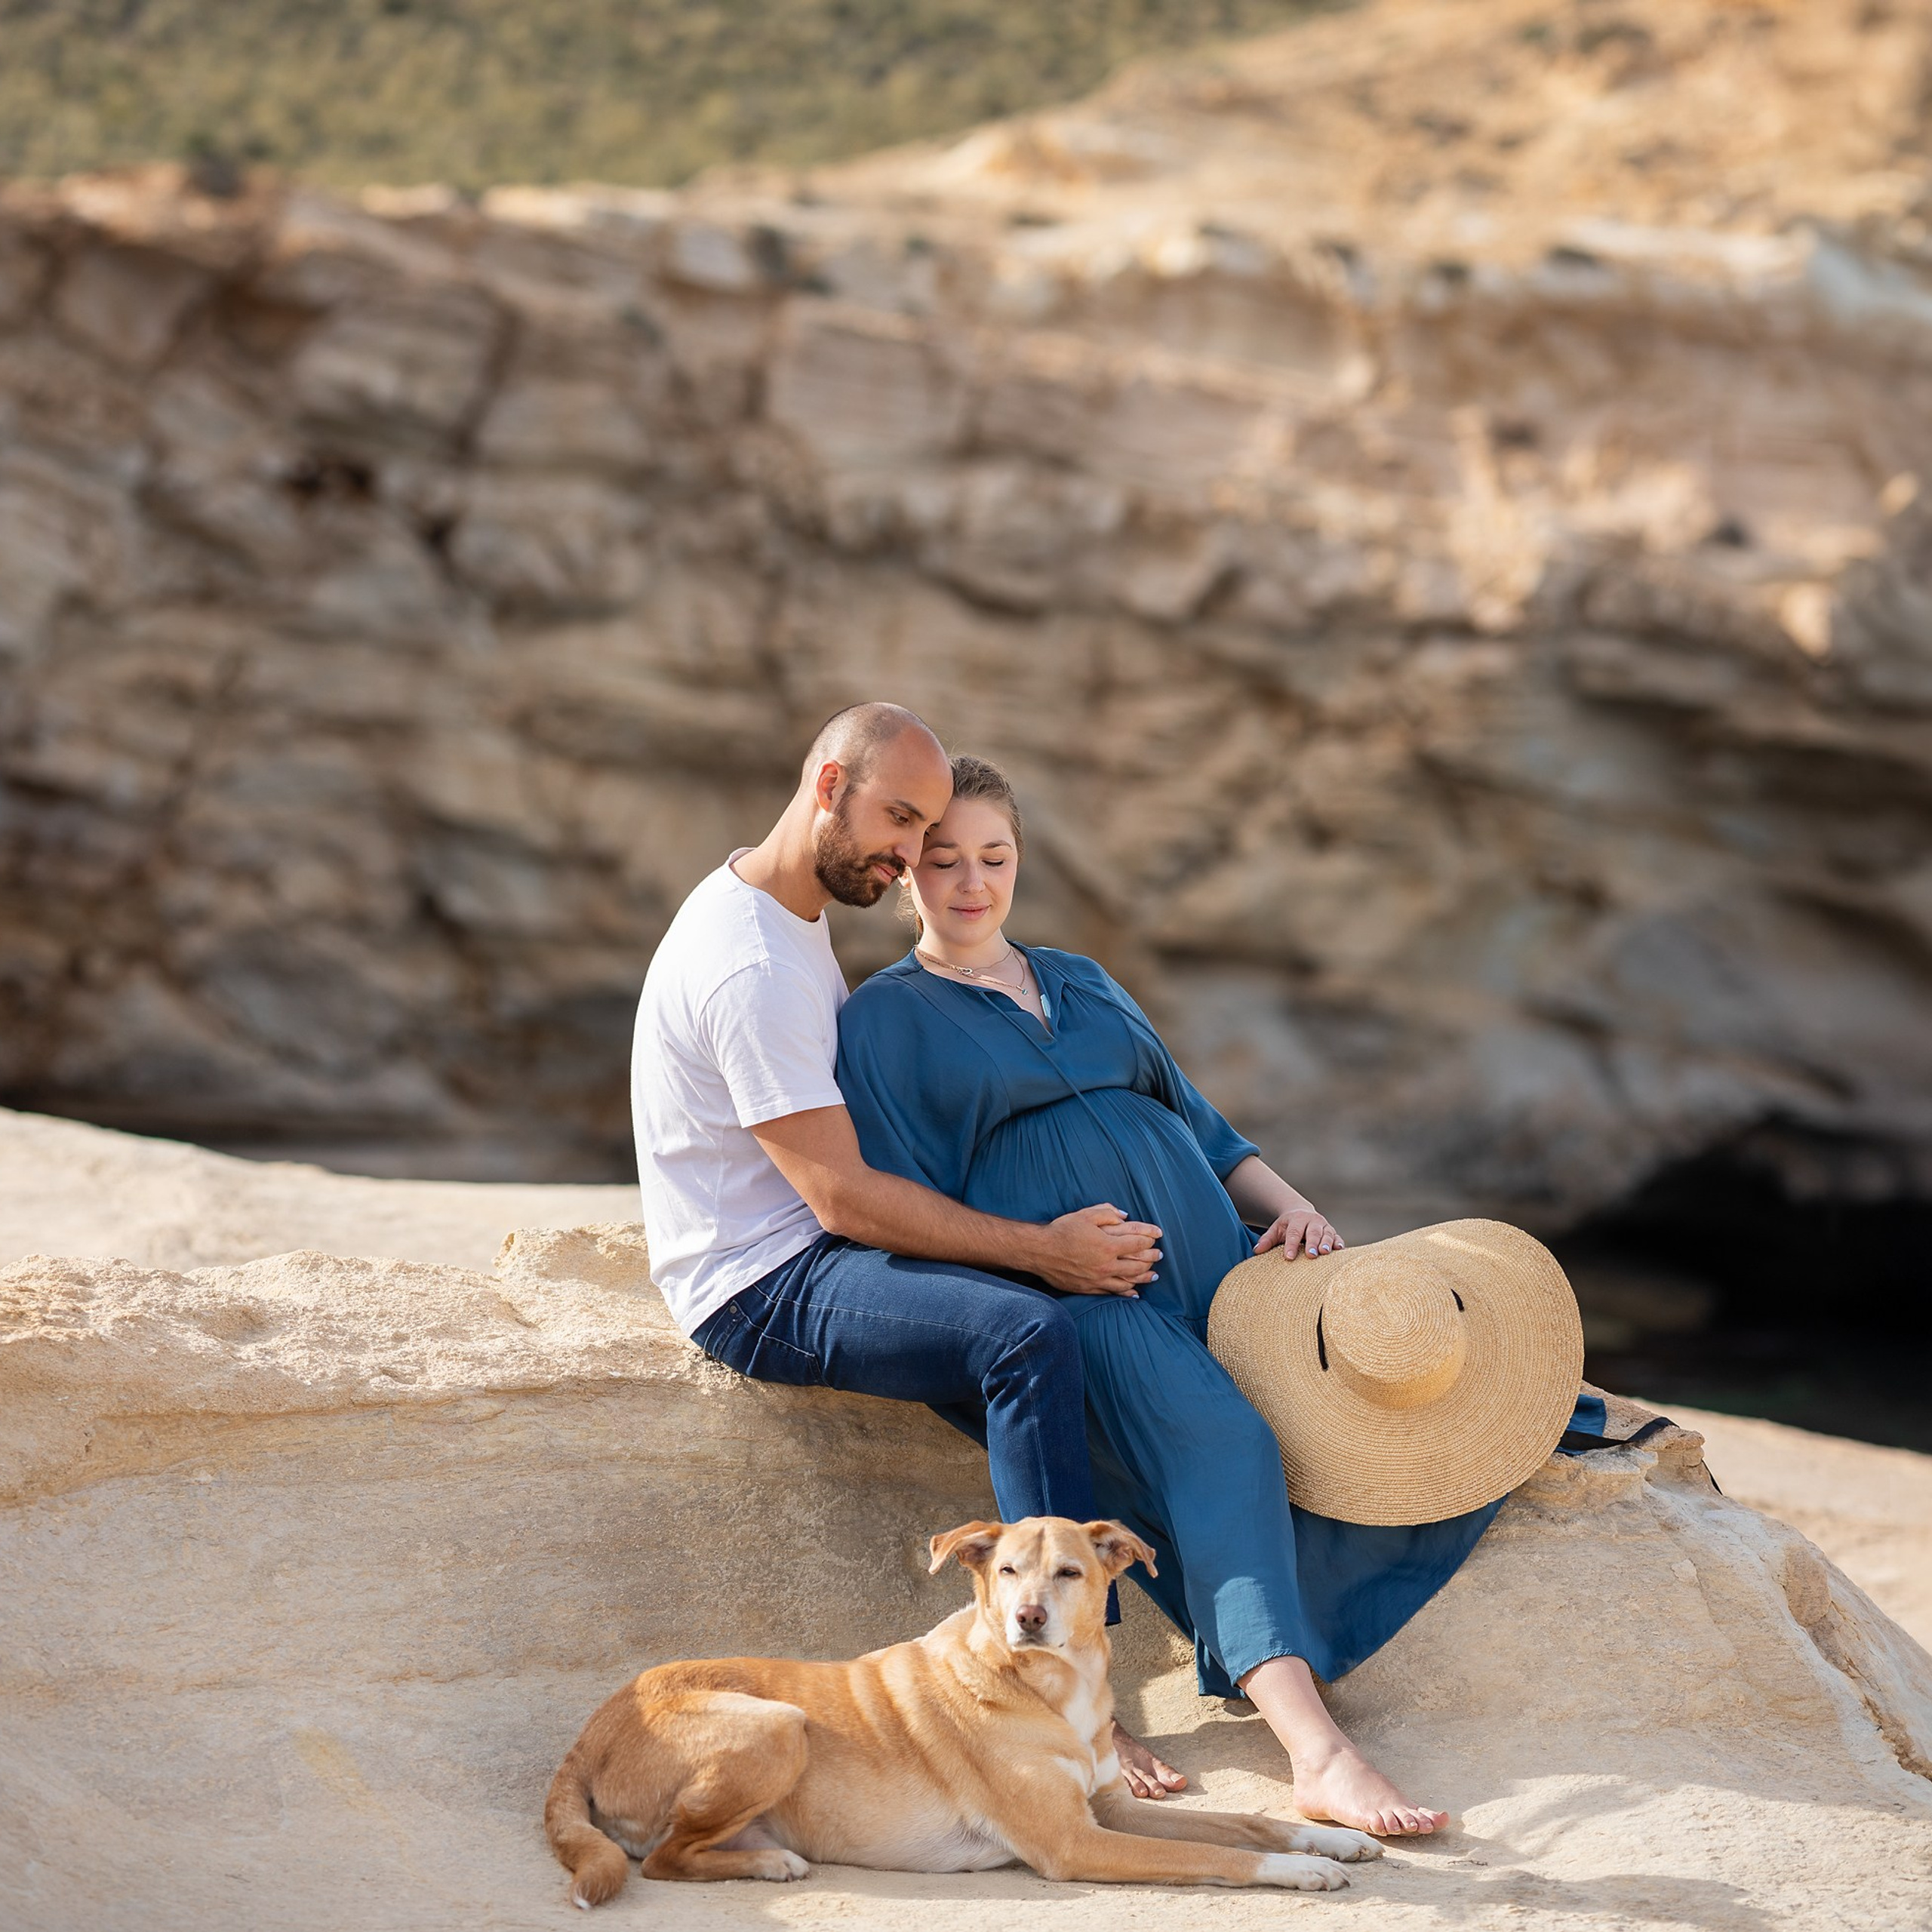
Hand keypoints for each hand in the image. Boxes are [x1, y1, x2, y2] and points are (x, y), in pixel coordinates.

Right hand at [1038, 1204, 1162, 1295]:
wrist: (1040, 1251)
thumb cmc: (1062, 1231)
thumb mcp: (1085, 1215)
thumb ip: (1107, 1212)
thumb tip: (1125, 1216)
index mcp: (1107, 1246)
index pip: (1137, 1243)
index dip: (1151, 1238)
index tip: (1158, 1235)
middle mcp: (1106, 1265)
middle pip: (1137, 1265)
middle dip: (1152, 1259)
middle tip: (1159, 1255)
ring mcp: (1098, 1279)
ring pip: (1128, 1281)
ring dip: (1144, 1278)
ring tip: (1154, 1276)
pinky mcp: (1089, 1288)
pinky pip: (1113, 1292)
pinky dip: (1126, 1292)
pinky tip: (1134, 1293)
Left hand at [1255, 1207, 1342, 1259]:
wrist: (1302, 1214)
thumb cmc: (1288, 1226)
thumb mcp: (1277, 1229)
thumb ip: (1267, 1239)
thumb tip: (1256, 1251)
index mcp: (1297, 1219)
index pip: (1294, 1232)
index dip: (1291, 1245)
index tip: (1288, 1257)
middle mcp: (1313, 1221)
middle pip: (1313, 1232)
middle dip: (1312, 1243)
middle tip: (1310, 1255)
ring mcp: (1325, 1226)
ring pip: (1327, 1234)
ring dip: (1326, 1243)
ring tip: (1324, 1253)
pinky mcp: (1333, 1233)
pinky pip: (1338, 1238)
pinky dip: (1339, 1243)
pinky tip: (1339, 1250)